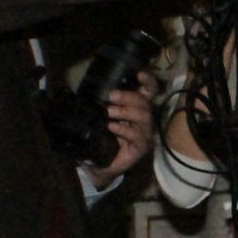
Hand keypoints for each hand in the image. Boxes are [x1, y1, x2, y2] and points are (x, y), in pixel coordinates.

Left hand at [81, 71, 157, 187]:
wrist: (100, 163)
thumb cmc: (102, 135)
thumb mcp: (100, 116)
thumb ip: (101, 103)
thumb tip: (89, 88)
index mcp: (136, 107)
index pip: (149, 91)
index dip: (148, 81)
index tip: (140, 74)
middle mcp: (144, 118)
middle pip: (145, 102)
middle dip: (128, 96)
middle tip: (111, 96)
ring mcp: (144, 133)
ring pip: (144, 116)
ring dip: (125, 111)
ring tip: (109, 112)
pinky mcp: (141, 147)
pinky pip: (137, 135)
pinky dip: (124, 129)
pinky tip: (112, 127)